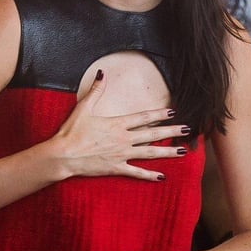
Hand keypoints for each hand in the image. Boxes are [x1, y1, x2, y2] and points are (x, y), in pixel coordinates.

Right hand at [52, 72, 188, 180]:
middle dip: (171, 131)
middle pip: (152, 134)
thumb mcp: (83, 108)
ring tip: (182, 151)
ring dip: (167, 152)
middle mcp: (123, 139)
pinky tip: (161, 176)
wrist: (63, 155)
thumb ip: (95, 91)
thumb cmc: (71, 132)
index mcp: (117, 124)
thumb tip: (101, 73)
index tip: (173, 112)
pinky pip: (136, 172)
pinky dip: (149, 175)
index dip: (159, 114)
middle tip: (188, 130)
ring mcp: (121, 154)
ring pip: (150, 153)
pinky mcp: (116, 168)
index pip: (143, 117)